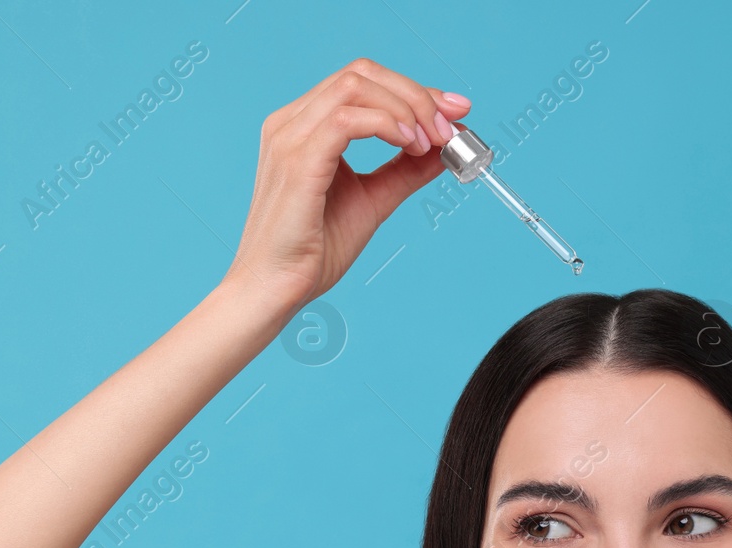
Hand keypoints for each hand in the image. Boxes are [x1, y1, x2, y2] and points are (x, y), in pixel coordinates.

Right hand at [223, 58, 471, 308]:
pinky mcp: (297, 160)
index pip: (363, 83)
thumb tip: (442, 150)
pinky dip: (387, 124)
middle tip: (449, 127)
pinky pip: (348, 119)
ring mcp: (290, 137)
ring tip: (431, 142)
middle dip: (416, 94)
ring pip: (356, 86)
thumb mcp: (372, 200)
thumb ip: (404, 171)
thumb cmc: (312, 251)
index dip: (414, 90)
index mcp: (304, 126)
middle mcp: (292, 123)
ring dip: (406, 108)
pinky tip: (409, 145)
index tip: (455, 111)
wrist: (275, 289)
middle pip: (361, 73)